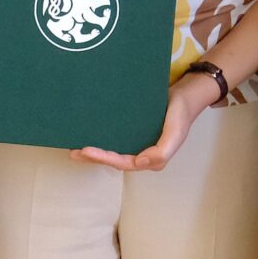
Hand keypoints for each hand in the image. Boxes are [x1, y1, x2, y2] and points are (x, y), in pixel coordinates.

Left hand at [73, 74, 214, 172]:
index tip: (86, 151)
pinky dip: (102, 135)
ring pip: (112, 148)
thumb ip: (161, 153)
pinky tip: (89, 130)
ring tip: (74, 145)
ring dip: (94, 149)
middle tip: (73, 151)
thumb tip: (139, 163)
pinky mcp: (132, 129)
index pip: (122, 163)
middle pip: (113, 158)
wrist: (184, 95)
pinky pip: (115, 135)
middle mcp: (141, 152)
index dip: (103, 159)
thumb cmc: (180, 116)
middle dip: (93, 157)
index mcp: (150, 159)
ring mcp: (136, 141)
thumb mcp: (175, 135)